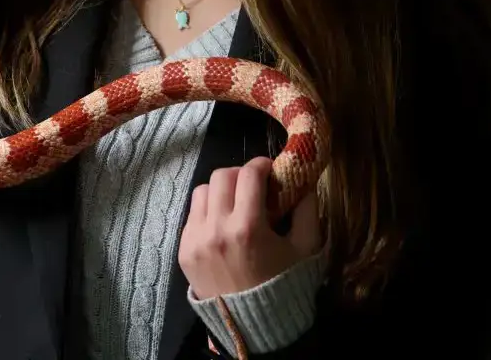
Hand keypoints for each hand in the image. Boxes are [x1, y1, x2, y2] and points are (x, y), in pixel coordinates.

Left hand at [179, 157, 321, 300]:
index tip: (270, 170)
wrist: (254, 326)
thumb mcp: (305, 248)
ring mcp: (195, 240)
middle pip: (222, 175)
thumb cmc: (284, 285)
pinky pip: (192, 215)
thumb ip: (307, 209)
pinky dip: (208, 212)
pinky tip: (223, 226)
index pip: (249, 173)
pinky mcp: (183, 250)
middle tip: (253, 186)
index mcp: (248, 227)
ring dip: (221, 191)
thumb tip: (304, 179)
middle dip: (240, 175)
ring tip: (235, 205)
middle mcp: (216, 229)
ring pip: (202, 191)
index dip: (261, 165)